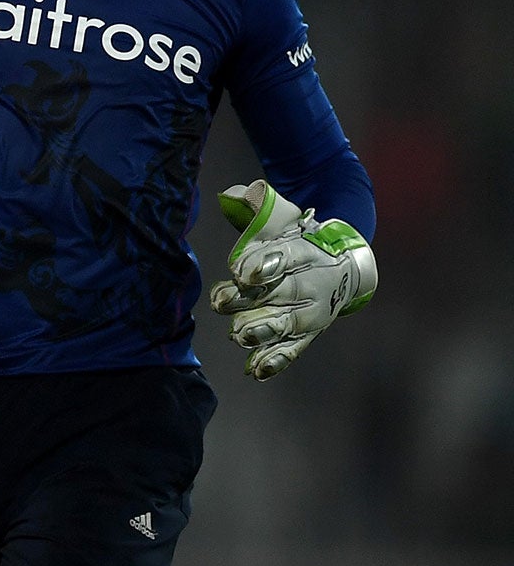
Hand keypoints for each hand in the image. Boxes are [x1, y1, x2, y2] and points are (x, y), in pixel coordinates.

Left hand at [209, 179, 376, 379]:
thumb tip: (234, 195)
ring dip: (261, 331)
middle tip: (222, 302)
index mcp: (307, 251)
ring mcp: (311, 312)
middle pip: (282, 293)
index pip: (287, 256)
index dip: (265, 264)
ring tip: (238, 334)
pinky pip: (292, 350)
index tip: (242, 270)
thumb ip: (259, 203)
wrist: (343, 259)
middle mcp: (313, 284)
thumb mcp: (283, 214)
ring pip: (287, 325)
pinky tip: (255, 370)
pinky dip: (274, 361)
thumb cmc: (300, 234)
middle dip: (250, 300)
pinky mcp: (306, 334)